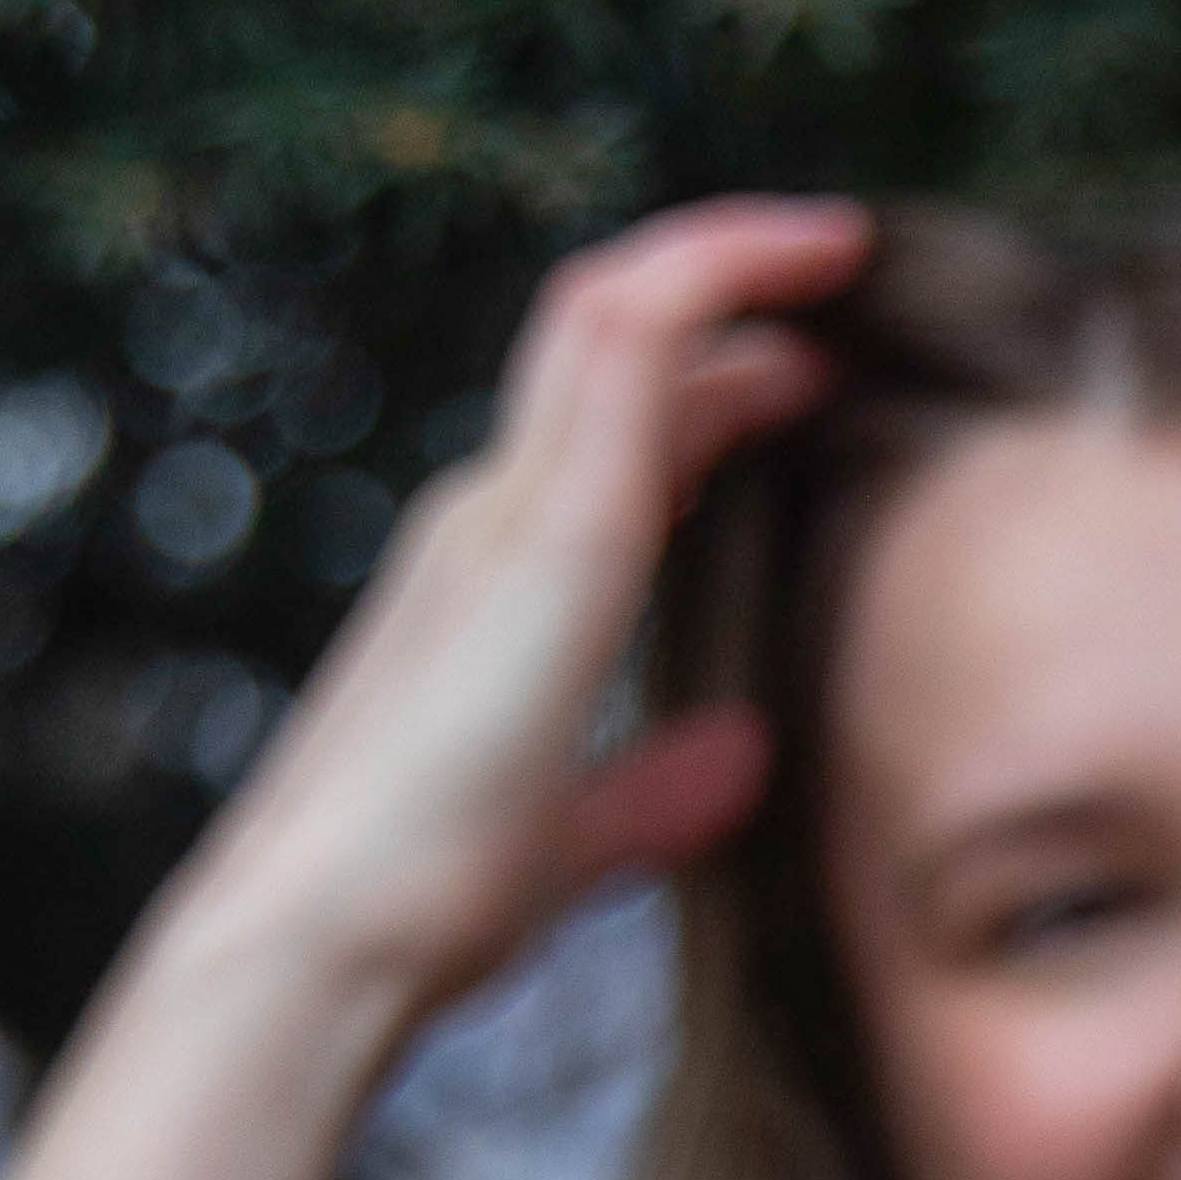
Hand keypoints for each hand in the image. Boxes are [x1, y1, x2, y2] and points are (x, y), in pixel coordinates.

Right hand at [192, 193, 871, 1014]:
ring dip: (727, 258)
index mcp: (505, 580)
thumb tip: (742, 753)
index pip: (613, 429)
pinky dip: (716, 278)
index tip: (816, 363)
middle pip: (613, 345)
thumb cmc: (429, 900)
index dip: (713, 379)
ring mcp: (509, 506)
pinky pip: (630, 339)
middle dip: (726, 295)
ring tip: (838, 241)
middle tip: (846, 273)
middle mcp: (494, 517)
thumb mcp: (574, 832)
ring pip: (613, 310)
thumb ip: (651, 790)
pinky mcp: (549, 524)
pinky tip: (804, 263)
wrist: (335, 938)